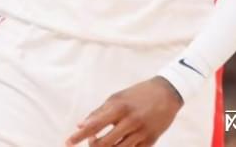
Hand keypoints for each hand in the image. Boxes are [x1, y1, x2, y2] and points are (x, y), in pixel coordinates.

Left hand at [66, 76, 182, 145]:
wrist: (167, 93)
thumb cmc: (138, 94)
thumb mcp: (117, 97)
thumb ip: (99, 111)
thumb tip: (81, 125)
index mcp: (119, 107)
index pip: (94, 125)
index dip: (79, 136)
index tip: (68, 142)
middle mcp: (130, 121)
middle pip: (104, 143)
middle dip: (92, 146)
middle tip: (89, 143)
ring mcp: (141, 132)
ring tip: (100, 144)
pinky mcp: (150, 141)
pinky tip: (118, 146)